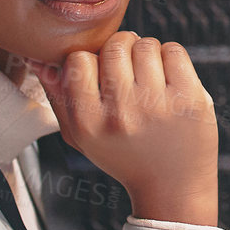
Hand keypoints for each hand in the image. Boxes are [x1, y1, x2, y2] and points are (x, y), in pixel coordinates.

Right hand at [40, 31, 218, 226]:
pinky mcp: (189, 98)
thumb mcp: (81, 137)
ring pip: (146, 44)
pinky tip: (169, 77)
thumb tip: (40, 59)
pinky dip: (171, 57)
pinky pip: (174, 51)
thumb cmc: (124, 155)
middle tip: (129, 66)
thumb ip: (58, 98)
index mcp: (88, 123)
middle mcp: (121, 113)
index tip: (102, 72)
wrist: (172, 185)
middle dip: (121, 48)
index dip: (91, 59)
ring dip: (147, 52)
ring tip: (149, 74)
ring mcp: (158, 105)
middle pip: (114, 46)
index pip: (78, 60)